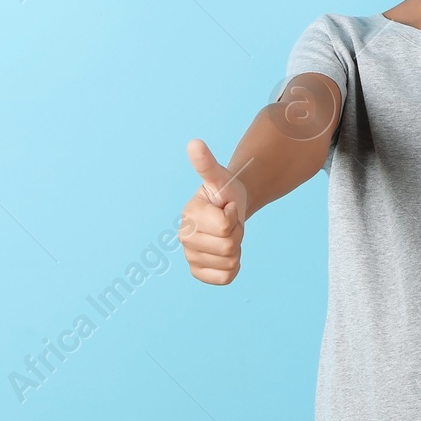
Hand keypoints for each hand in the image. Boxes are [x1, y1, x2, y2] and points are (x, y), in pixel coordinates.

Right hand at [180, 139, 249, 285]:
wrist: (229, 208)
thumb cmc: (225, 192)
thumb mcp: (220, 176)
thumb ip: (206, 163)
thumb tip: (194, 143)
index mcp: (189, 215)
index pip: (225, 226)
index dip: (233, 215)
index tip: (226, 207)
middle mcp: (184, 238)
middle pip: (229, 246)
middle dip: (237, 232)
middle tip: (229, 221)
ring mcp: (190, 257)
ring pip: (230, 261)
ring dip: (237, 247)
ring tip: (227, 233)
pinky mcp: (199, 272)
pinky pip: (226, 277)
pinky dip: (233, 266)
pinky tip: (226, 251)